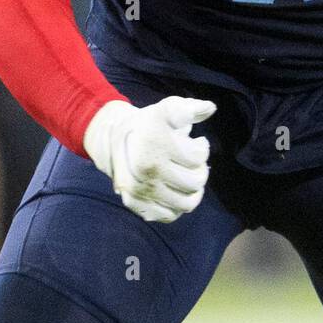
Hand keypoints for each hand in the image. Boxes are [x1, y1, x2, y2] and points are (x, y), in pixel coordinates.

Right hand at [84, 96, 215, 222]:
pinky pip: (170, 215)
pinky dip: (176, 206)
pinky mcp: (137, 204)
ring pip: (187, 203)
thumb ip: (190, 108)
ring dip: (192, 191)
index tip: (197, 142)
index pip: (198, 156)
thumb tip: (211, 108)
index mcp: (155, 142)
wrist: (112, 141)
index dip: (202, 148)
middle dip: (199, 170)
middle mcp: (147, 168)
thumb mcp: (166, 108)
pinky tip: (173, 190)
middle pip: (196, 181)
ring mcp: (141, 189)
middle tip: (192, 163)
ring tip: (187, 178)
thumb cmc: (147, 125)